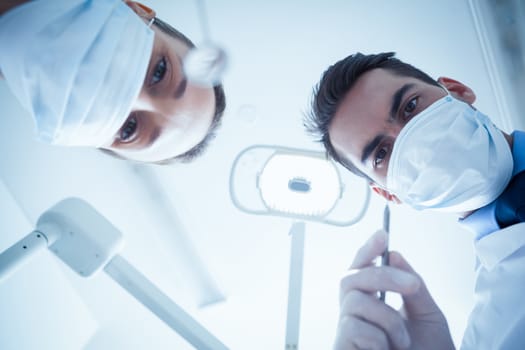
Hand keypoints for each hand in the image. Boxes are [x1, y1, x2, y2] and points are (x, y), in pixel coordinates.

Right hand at [334, 230, 454, 349]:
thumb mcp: (428, 317)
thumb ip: (413, 287)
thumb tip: (395, 256)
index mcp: (374, 301)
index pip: (363, 268)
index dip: (368, 250)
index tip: (383, 234)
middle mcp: (355, 312)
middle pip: (351, 277)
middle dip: (381, 275)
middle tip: (411, 285)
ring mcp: (346, 329)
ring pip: (356, 302)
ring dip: (388, 321)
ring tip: (401, 343)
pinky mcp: (341, 345)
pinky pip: (354, 328)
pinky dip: (379, 340)